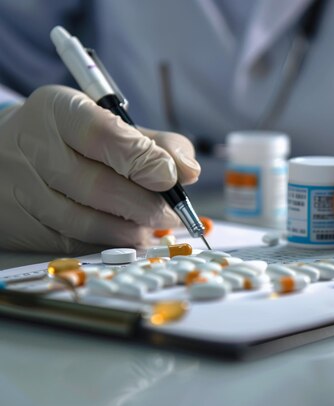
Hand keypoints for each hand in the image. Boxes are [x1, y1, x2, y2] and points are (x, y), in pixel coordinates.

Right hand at [0, 85, 200, 252]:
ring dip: (129, 229)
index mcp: (58, 110)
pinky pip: (70, 242)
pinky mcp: (17, 223)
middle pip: (97, 185)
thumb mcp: (109, 124)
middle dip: (146, 204)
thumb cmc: (70, 138)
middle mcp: (32, 146)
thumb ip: (154, 144)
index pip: (103, 134)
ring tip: (152, 226)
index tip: (174, 178)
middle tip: (173, 213)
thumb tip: (189, 171)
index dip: (144, 159)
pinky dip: (107, 242)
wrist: (3, 153)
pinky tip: (125, 235)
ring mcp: (19, 188)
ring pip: (83, 221)